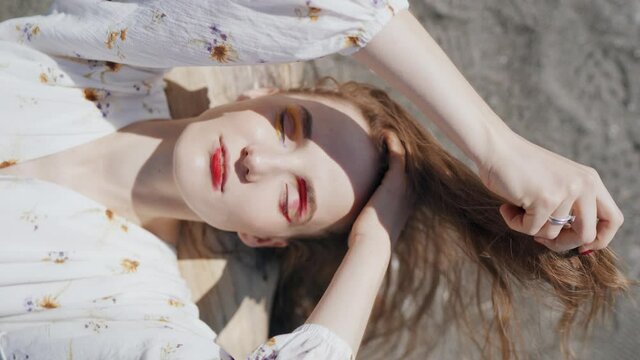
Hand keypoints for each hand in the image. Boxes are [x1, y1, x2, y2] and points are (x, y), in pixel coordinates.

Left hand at [348, 131, 411, 247]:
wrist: (372, 244)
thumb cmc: (367, 241)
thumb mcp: (371, 228)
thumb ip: (367, 221)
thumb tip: (353, 227)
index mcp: (407, 205)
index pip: (408, 180)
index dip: (402, 166)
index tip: (389, 156)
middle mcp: (410, 194)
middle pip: (411, 165)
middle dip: (403, 150)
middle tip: (392, 137)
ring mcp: (406, 187)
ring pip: (407, 156)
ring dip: (398, 142)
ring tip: (387, 132)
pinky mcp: (396, 180)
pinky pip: (399, 154)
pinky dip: (393, 141)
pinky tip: (384, 133)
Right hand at [479, 130, 623, 253]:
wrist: (496, 149)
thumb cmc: (519, 168)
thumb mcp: (557, 184)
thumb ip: (572, 206)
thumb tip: (580, 245)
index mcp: (590, 180)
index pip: (613, 219)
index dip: (600, 239)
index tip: (582, 248)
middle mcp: (584, 185)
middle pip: (586, 235)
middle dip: (562, 244)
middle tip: (540, 239)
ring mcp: (565, 192)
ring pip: (553, 234)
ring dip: (530, 228)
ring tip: (517, 209)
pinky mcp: (544, 199)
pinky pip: (531, 229)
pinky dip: (515, 222)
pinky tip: (507, 207)